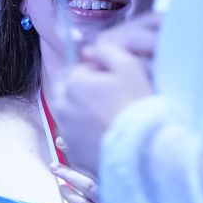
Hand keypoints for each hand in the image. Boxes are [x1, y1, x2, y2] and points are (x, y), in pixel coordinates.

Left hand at [55, 20, 156, 172]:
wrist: (140, 149)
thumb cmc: (135, 105)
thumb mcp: (128, 67)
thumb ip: (107, 51)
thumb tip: (88, 50)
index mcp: (72, 83)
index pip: (81, 70)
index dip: (100, 74)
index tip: (117, 83)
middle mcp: (61, 106)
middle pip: (72, 91)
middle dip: (87, 92)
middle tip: (113, 100)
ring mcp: (65, 130)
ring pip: (73, 114)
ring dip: (86, 112)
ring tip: (111, 118)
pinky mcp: (72, 151)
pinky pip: (78, 136)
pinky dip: (88, 133)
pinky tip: (107, 134)